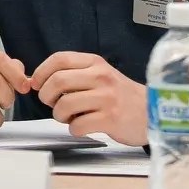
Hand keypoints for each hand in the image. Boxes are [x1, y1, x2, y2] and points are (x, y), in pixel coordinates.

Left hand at [30, 51, 146, 145]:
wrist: (152, 113)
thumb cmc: (120, 96)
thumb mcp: (100, 75)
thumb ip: (73, 74)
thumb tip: (36, 81)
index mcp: (95, 63)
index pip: (59, 59)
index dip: (41, 72)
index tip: (36, 84)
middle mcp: (101, 77)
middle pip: (57, 81)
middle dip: (46, 96)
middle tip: (52, 104)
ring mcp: (107, 98)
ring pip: (64, 105)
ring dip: (59, 115)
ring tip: (70, 117)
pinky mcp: (110, 119)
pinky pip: (77, 125)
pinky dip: (74, 129)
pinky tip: (83, 126)